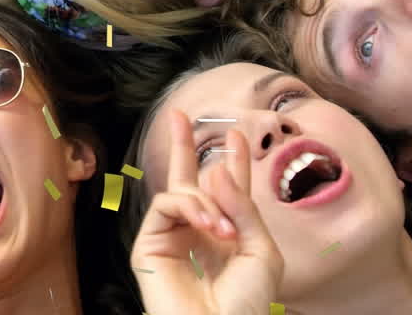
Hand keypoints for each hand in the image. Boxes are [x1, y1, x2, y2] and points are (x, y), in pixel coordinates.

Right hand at [132, 110, 283, 313]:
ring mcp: (171, 235)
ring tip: (223, 228)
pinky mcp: (150, 243)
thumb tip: (215, 170)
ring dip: (207, 200)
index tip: (236, 135)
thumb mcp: (262, 251)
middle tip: (180, 115)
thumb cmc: (246, 304)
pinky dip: (190, 206)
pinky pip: (166, 203)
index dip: (231, 162)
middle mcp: (196, 230)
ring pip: (181, 190)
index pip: (227, 191)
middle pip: (186, 179)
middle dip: (183, 145)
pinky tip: (208, 225)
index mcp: (226, 233)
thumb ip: (243, 208)